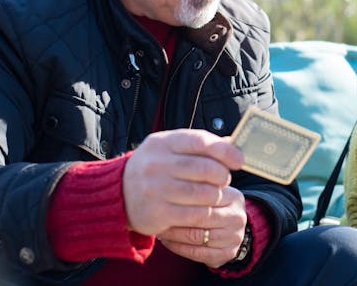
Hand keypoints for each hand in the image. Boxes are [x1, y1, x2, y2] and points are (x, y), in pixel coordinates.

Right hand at [122, 129, 243, 237]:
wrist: (118, 194)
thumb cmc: (155, 166)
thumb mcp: (170, 148)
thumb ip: (199, 144)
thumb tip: (234, 144)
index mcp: (163, 143)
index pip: (200, 141)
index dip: (224, 150)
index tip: (238, 160)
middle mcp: (157, 164)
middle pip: (204, 169)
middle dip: (222, 175)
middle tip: (225, 179)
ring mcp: (156, 189)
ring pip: (202, 193)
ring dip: (217, 195)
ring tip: (216, 194)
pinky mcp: (157, 213)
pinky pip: (194, 214)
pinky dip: (207, 212)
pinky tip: (208, 209)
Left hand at [156, 186, 246, 267]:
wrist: (229, 229)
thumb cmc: (212, 207)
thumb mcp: (211, 192)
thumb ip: (197, 186)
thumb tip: (169, 184)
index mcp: (234, 197)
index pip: (206, 197)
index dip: (183, 198)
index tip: (163, 197)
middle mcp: (237, 217)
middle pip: (201, 218)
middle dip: (176, 218)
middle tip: (157, 215)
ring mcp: (234, 237)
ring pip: (197, 237)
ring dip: (174, 234)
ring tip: (159, 228)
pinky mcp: (228, 254)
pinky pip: (197, 253)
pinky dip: (178, 248)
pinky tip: (167, 241)